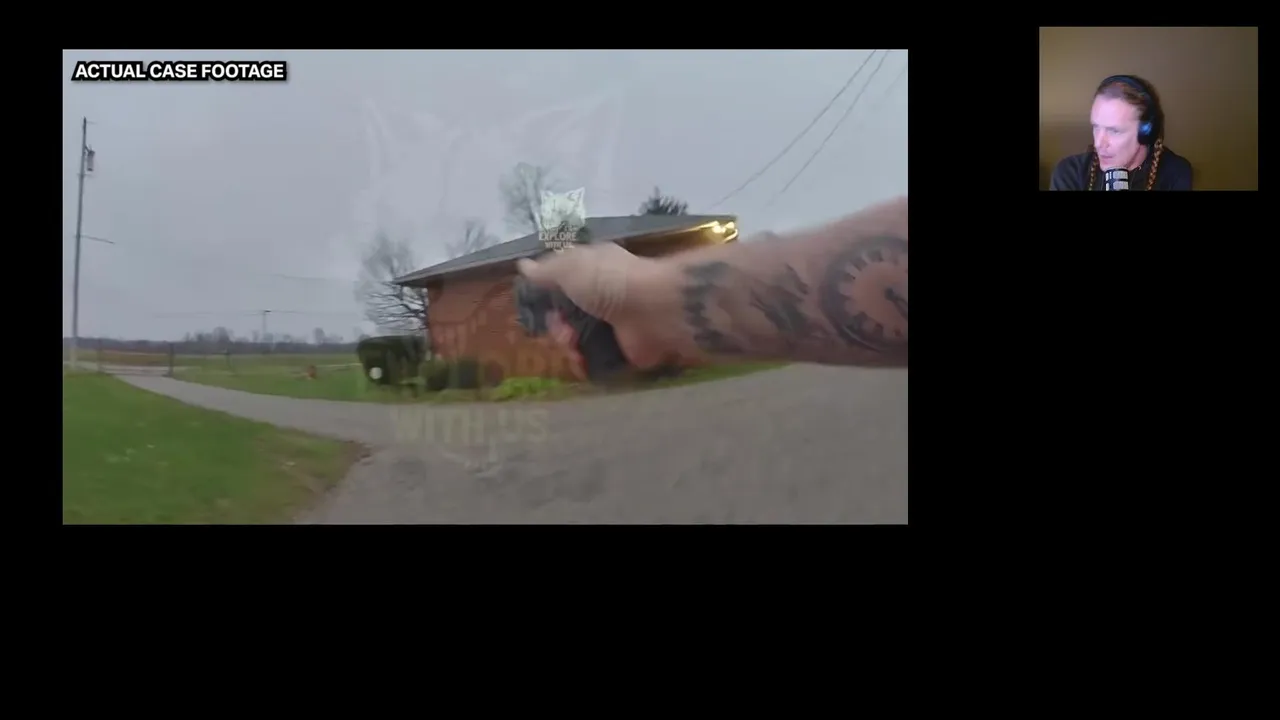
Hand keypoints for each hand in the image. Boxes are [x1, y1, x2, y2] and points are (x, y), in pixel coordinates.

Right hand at [516, 244, 676, 369]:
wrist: (652, 309)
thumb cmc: (608, 281)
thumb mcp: (570, 267)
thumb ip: (545, 271)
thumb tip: (522, 266)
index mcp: (591, 268)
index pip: (561, 280)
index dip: (546, 294)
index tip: (536, 305)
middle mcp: (602, 294)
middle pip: (566, 314)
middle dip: (556, 325)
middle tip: (561, 330)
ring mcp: (612, 322)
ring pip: (577, 338)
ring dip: (568, 344)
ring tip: (573, 345)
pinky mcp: (621, 348)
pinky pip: (594, 359)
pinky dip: (584, 363)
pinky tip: (581, 362)